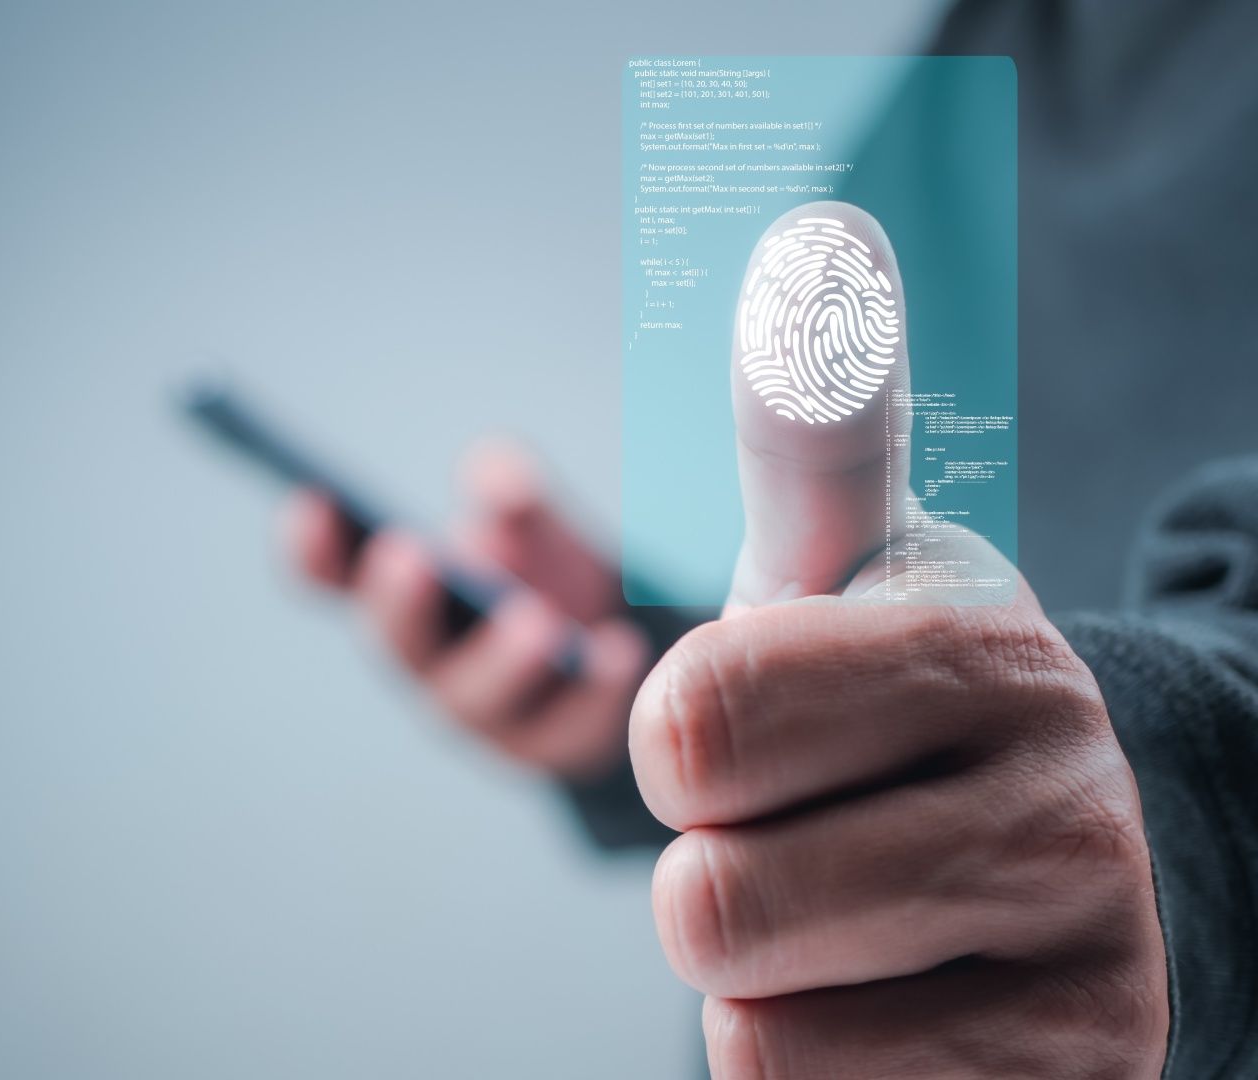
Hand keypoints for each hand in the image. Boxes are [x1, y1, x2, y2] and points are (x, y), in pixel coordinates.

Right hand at [283, 441, 649, 778]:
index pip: (334, 576)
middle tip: (407, 555)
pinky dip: (592, 691)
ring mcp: (483, 711)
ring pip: (476, 698)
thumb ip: (514, 491)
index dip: (314, 548)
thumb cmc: (546, 576)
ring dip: (500, 661)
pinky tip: (617, 651)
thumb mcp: (532, 524)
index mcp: (402, 594)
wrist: (617, 651)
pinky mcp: (547, 747)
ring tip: (532, 622)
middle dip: (399, 603)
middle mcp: (427, 659)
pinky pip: (565, 726)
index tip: (312, 502)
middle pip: (397, 643)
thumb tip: (499, 484)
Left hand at [630, 202, 1167, 1076]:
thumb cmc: (893, 709)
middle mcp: (1060, 812)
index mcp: (979, 652)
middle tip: (799, 837)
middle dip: (712, 873)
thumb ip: (800, 434)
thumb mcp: (844, 568)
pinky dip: (808, 1066)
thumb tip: (809, 253)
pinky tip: (890, 1006)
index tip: (745, 730)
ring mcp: (1081, 977)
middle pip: (707, 904)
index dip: (679, 742)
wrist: (1064, 867)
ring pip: (747, 1029)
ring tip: (847, 923)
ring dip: (758, 981)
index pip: (692, 723)